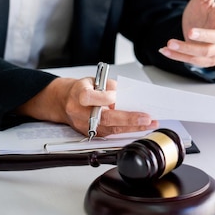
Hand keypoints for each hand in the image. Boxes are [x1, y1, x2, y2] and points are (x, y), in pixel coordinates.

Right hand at [16, 76, 157, 135]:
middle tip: (146, 118)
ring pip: (110, 129)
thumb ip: (111, 87)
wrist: (65, 101)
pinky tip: (139, 127)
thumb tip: (127, 97)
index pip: (89, 98)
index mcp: (77, 94)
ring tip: (149, 123)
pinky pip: (110, 133)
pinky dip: (126, 130)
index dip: (103, 98)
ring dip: (132, 127)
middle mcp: (78, 112)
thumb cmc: (83, 88)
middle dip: (128, 119)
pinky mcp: (90, 134)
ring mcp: (83, 125)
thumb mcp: (95, 80)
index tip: (117, 97)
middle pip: (104, 118)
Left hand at [159, 0, 214, 66]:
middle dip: (202, 36)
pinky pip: (192, 61)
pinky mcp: (207, 61)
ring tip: (170, 43)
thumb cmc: (203, 12)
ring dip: (185, 49)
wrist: (196, 27)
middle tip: (189, 32)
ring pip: (203, 53)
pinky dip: (177, 57)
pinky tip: (165, 50)